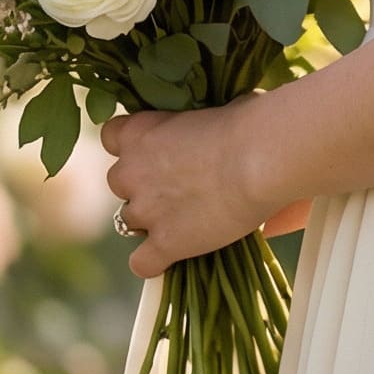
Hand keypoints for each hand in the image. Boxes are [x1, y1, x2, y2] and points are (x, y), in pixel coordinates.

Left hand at [99, 95, 281, 278]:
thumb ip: (196, 124)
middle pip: (119, 182)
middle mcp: (131, 171)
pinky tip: (175, 254)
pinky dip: (155, 261)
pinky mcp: (163, 244)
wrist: (262, 158)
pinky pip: (142, 263)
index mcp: (141, 131)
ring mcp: (144, 210)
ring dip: (152, 220)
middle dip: (143, 184)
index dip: (132, 145)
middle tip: (178, 184)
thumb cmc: (249, 123)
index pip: (111, 136)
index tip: (156, 149)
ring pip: (128, 222)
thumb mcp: (211, 109)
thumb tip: (213, 128)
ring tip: (187, 216)